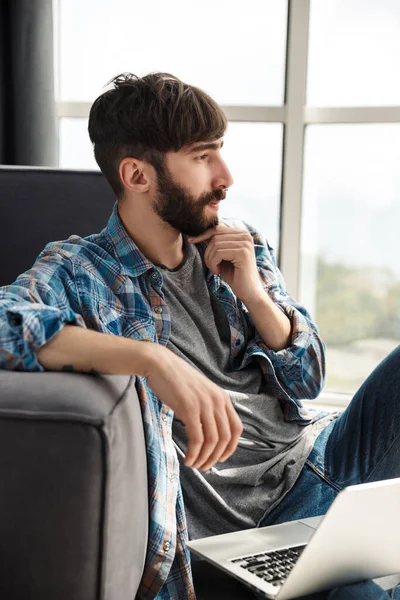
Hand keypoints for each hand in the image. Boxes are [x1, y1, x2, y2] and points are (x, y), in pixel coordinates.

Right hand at [141, 343, 242, 470]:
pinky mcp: (189, 409)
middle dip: (215, 457)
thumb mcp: (201, 391)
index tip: (220, 458)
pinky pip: (196, 438)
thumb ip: (209, 407)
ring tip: (194, 464)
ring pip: (212, 441)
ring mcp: (204, 405)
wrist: (161, 365)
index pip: (236, 428)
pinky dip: (194, 453)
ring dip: (204, 458)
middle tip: (204, 466)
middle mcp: (217, 401)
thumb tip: (210, 431)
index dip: (231, 447)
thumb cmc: (177, 379)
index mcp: (222, 397)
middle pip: (225, 438)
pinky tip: (188, 459)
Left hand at [188, 224, 263, 304]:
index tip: (191, 241)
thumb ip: (215, 243)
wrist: (248, 291)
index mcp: (242, 234)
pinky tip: (218, 272)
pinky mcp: (243, 253)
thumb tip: (200, 232)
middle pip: (215, 236)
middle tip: (211, 266)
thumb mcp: (222, 256)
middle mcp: (245, 235)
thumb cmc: (234, 274)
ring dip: (210, 259)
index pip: (217, 228)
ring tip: (215, 270)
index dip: (203, 234)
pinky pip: (219, 253)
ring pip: (215, 244)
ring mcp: (245, 243)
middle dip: (207, 252)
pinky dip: (213, 263)